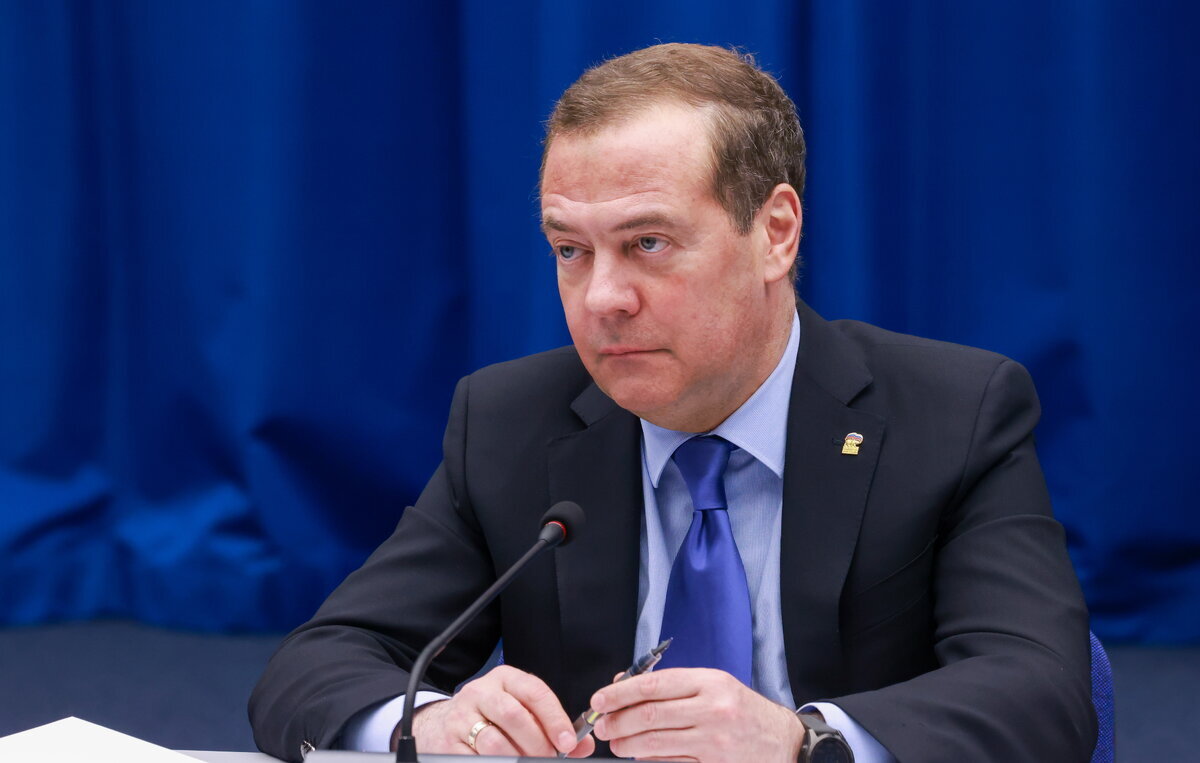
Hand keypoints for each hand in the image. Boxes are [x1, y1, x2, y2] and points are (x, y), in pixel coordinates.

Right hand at [405, 665, 594, 756]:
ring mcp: (462, 716)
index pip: (534, 692)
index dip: (554, 718)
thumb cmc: (491, 715)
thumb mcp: (520, 708)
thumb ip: (551, 725)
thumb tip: (582, 746)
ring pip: (494, 741)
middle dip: (537, 742)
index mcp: (504, 679)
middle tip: (549, 757)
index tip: (568, 742)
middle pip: (513, 715)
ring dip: (517, 758)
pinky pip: (475, 758)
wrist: (445, 722)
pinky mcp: (450, 741)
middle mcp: (481, 692)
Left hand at [589, 667, 804, 762]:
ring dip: (627, 744)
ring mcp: (713, 741)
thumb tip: (623, 685)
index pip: (654, 684)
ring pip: (654, 742)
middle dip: (617, 721)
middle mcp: (712, 709)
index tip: (600, 700)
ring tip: (617, 742)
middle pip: (649, 715)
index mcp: (710, 682)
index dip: (620, 693)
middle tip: (603, 725)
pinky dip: (648, 759)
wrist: (783, 741)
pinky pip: (670, 762)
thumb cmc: (742, 710)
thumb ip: (671, 684)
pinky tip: (641, 754)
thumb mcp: (713, 685)